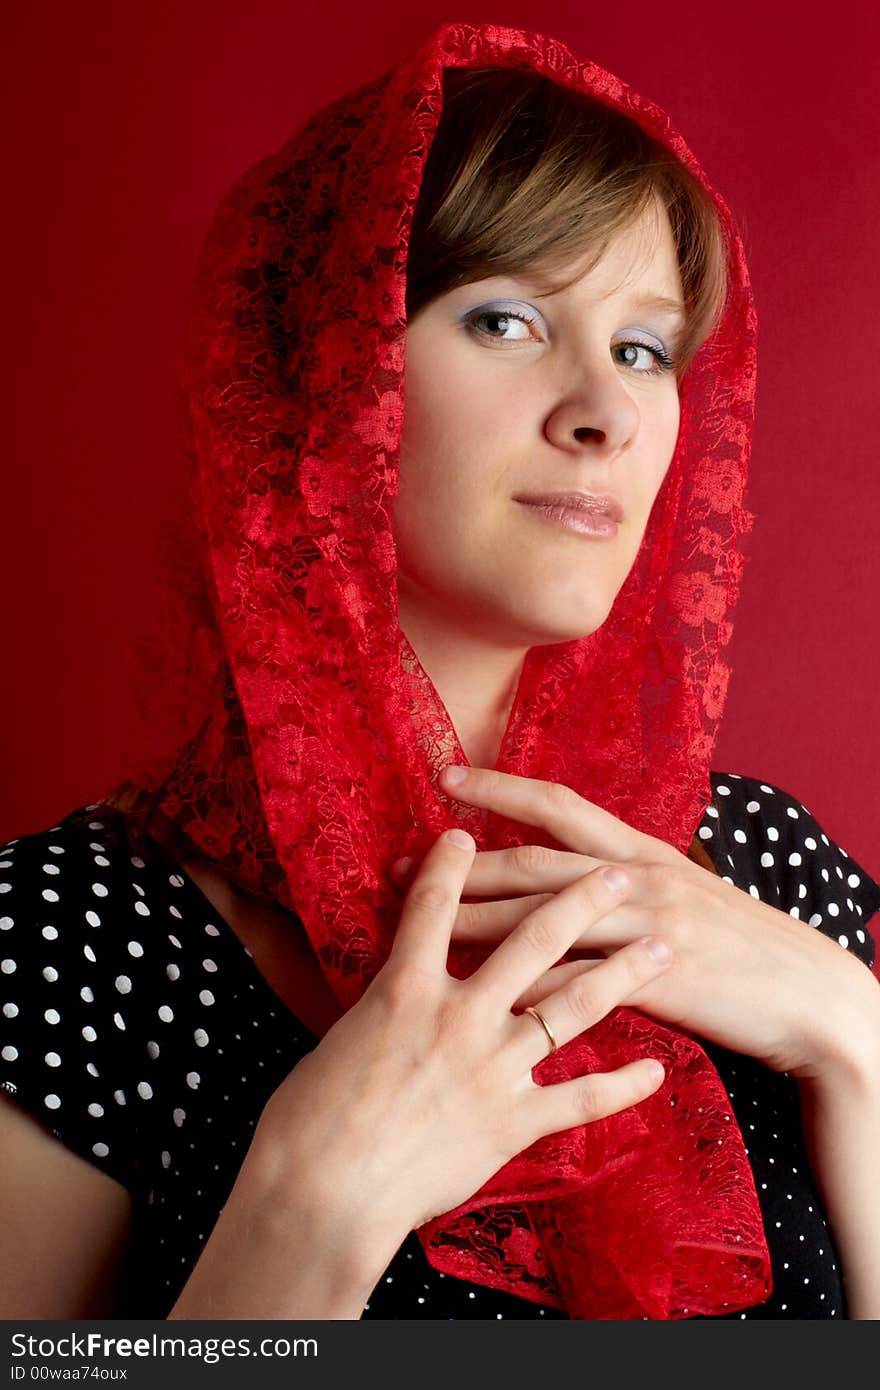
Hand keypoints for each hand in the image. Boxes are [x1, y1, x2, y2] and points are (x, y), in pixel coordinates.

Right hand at [256, 827, 671, 1277]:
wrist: (325, 1191)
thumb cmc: (310, 1118)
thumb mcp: (340, 1039)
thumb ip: (385, 1007)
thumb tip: (397, 990)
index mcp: (405, 989)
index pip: (435, 907)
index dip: (452, 863)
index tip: (468, 832)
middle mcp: (459, 1015)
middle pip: (531, 940)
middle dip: (580, 900)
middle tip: (618, 876)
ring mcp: (493, 1066)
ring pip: (572, 1006)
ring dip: (622, 972)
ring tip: (662, 947)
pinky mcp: (512, 1121)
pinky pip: (580, 1099)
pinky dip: (621, 1087)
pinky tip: (656, 1073)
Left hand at [388, 765, 879, 1081]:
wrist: (809, 994)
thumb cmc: (745, 948)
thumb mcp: (688, 896)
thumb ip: (629, 886)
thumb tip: (579, 883)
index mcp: (643, 852)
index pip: (558, 805)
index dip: (499, 786)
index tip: (445, 776)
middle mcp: (637, 877)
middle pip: (530, 860)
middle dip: (459, 863)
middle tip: (394, 865)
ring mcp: (643, 925)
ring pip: (537, 915)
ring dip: (471, 917)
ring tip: (414, 922)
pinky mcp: (649, 977)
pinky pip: (566, 976)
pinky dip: (518, 980)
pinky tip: (473, 987)